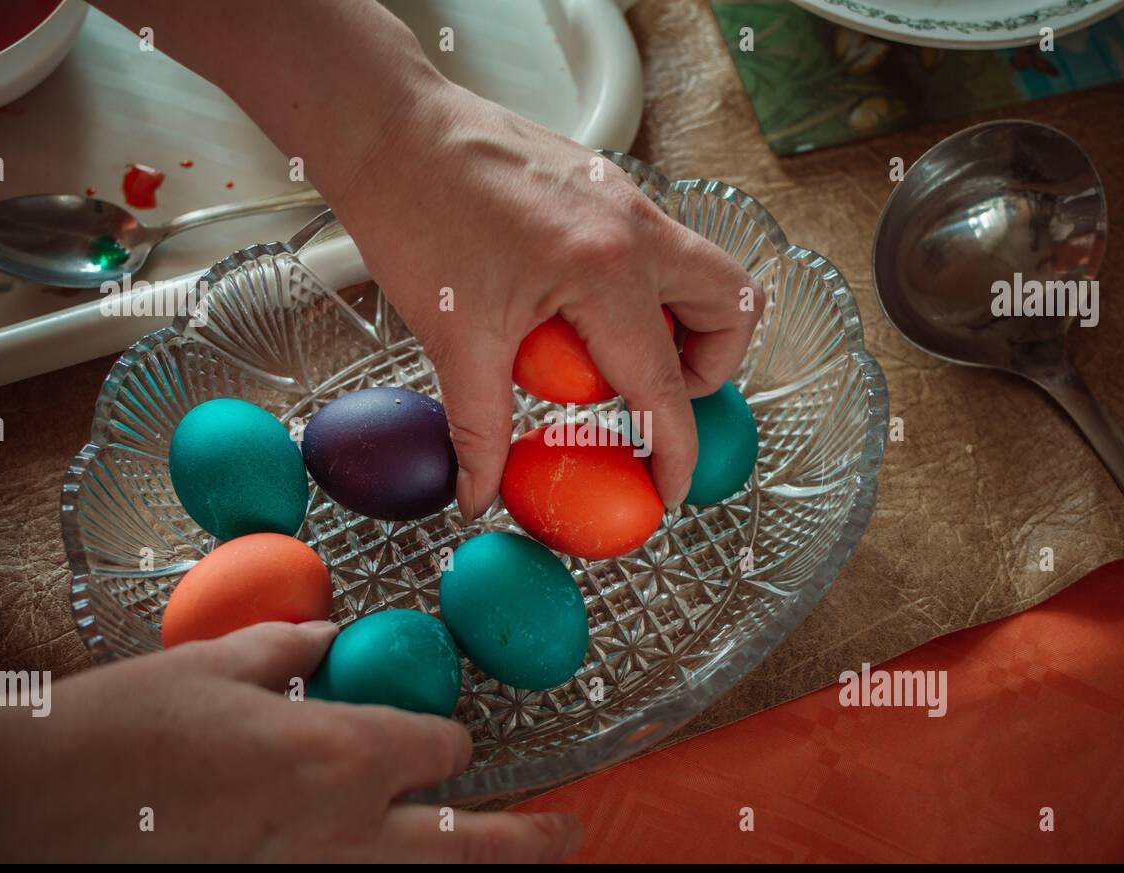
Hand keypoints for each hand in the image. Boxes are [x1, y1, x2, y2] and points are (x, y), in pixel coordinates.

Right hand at [0, 622, 580, 861]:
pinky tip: (399, 867)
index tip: (449, 733)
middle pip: (468, 844)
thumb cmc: (124, 728)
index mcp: (339, 753)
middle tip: (573, 832)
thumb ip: (290, 647)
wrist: (37, 810)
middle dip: (531, 838)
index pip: (438, 746)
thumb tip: (328, 638)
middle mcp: (343, 830)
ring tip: (520, 859)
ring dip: (475, 869)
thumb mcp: (215, 662)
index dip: (450, 735)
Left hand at [87, 0, 763, 515]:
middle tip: (656, 394)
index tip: (667, 490)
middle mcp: (636, 228)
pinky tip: (578, 307)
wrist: (389, 127)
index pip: (664, 382)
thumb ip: (479, 427)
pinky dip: (643, 288)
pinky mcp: (608, 184)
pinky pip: (658, 246)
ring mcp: (628, 198)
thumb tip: (480, 493)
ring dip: (682, 323)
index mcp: (605, 270)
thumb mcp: (452, 337)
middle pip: (733, 306)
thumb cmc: (414, 216)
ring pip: (703, 268)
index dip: (674, 450)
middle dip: (712, 366)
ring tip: (616, 353)